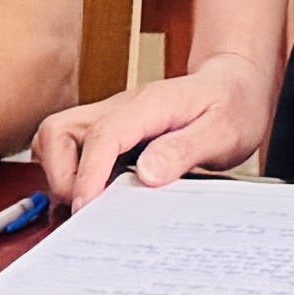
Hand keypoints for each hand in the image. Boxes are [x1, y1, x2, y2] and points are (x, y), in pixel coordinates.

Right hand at [36, 52, 272, 210]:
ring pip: (57, 137)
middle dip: (60, 174)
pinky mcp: (111, 133)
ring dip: (58, 173)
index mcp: (150, 105)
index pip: (104, 134)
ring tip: (84, 205)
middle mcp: (121, 108)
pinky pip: (72, 148)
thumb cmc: (233, 104)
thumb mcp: (224, 131)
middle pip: (60, 130)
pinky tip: (93, 196)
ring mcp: (112, 119)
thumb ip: (184, 150)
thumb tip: (147, 175)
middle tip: (83, 209)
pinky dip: (69, 173)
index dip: (89, 174)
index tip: (86, 207)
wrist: (236, 85)